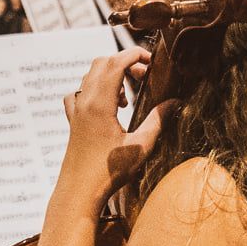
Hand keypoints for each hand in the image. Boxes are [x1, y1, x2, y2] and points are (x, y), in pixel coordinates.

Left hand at [56, 48, 167, 203]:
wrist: (79, 191)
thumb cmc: (108, 172)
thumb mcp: (140, 146)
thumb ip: (158, 121)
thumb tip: (174, 103)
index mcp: (99, 103)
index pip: (115, 62)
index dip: (134, 54)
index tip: (151, 60)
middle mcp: (84, 101)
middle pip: (102, 63)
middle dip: (125, 62)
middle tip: (144, 77)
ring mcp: (75, 110)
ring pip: (90, 75)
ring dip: (111, 75)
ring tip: (128, 96)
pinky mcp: (72, 120)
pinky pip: (79, 92)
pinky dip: (95, 89)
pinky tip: (108, 105)